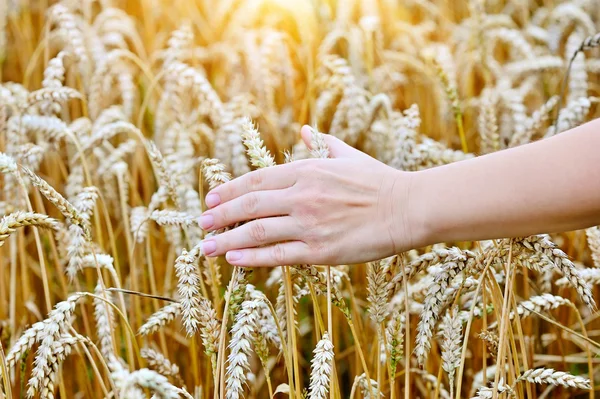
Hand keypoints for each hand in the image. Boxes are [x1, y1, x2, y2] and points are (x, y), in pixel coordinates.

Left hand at [199, 126, 415, 265]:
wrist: (407, 208)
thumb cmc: (379, 181)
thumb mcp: (348, 156)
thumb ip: (322, 143)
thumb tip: (304, 129)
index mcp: (307, 170)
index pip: (256, 180)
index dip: (229, 191)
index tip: (211, 200)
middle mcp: (302, 195)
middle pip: (249, 206)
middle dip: (220, 216)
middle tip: (201, 225)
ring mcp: (309, 224)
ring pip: (257, 232)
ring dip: (226, 240)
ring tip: (206, 248)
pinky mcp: (320, 250)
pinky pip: (278, 255)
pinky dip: (252, 258)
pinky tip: (233, 260)